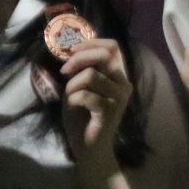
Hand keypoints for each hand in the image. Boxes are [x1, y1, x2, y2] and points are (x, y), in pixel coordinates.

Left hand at [60, 38, 132, 159]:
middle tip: (65, 71)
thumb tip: (73, 48)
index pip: (113, 46)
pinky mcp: (110, 112)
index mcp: (118, 75)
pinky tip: (74, 106)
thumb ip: (83, 68)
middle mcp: (124, 84)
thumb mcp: (79, 84)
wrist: (88, 145)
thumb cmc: (82, 114)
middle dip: (78, 59)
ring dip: (73, 83)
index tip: (72, 50)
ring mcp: (119, 98)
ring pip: (91, 75)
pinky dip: (73, 98)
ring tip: (71, 95)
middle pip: (103, 56)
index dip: (91, 42)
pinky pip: (86, 95)